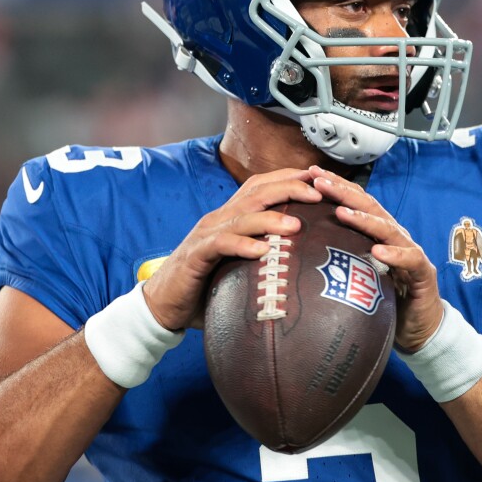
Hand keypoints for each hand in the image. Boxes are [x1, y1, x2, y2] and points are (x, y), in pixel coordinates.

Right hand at [142, 168, 322, 331]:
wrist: (164, 303)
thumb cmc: (206, 287)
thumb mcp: (239, 266)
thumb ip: (264, 260)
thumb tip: (302, 267)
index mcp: (230, 217)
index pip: (261, 186)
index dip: (288, 178)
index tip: (317, 177)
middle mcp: (219, 219)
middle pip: (256, 192)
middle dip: (289, 189)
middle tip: (318, 194)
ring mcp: (207, 234)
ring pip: (242, 216)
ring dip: (270, 218)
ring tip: (295, 225)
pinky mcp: (196, 255)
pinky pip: (221, 245)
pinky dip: (242, 245)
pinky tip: (261, 251)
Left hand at [307, 165, 443, 352]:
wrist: (419, 326)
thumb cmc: (385, 298)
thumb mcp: (357, 275)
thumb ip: (339, 258)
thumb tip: (299, 251)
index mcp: (378, 233)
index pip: (356, 203)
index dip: (336, 186)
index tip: (310, 174)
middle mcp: (394, 236)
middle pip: (369, 207)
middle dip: (344, 192)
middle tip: (319, 181)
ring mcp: (411, 252)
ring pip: (388, 229)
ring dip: (364, 219)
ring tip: (342, 212)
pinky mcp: (423, 272)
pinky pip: (410, 259)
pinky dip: (394, 254)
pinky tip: (378, 251)